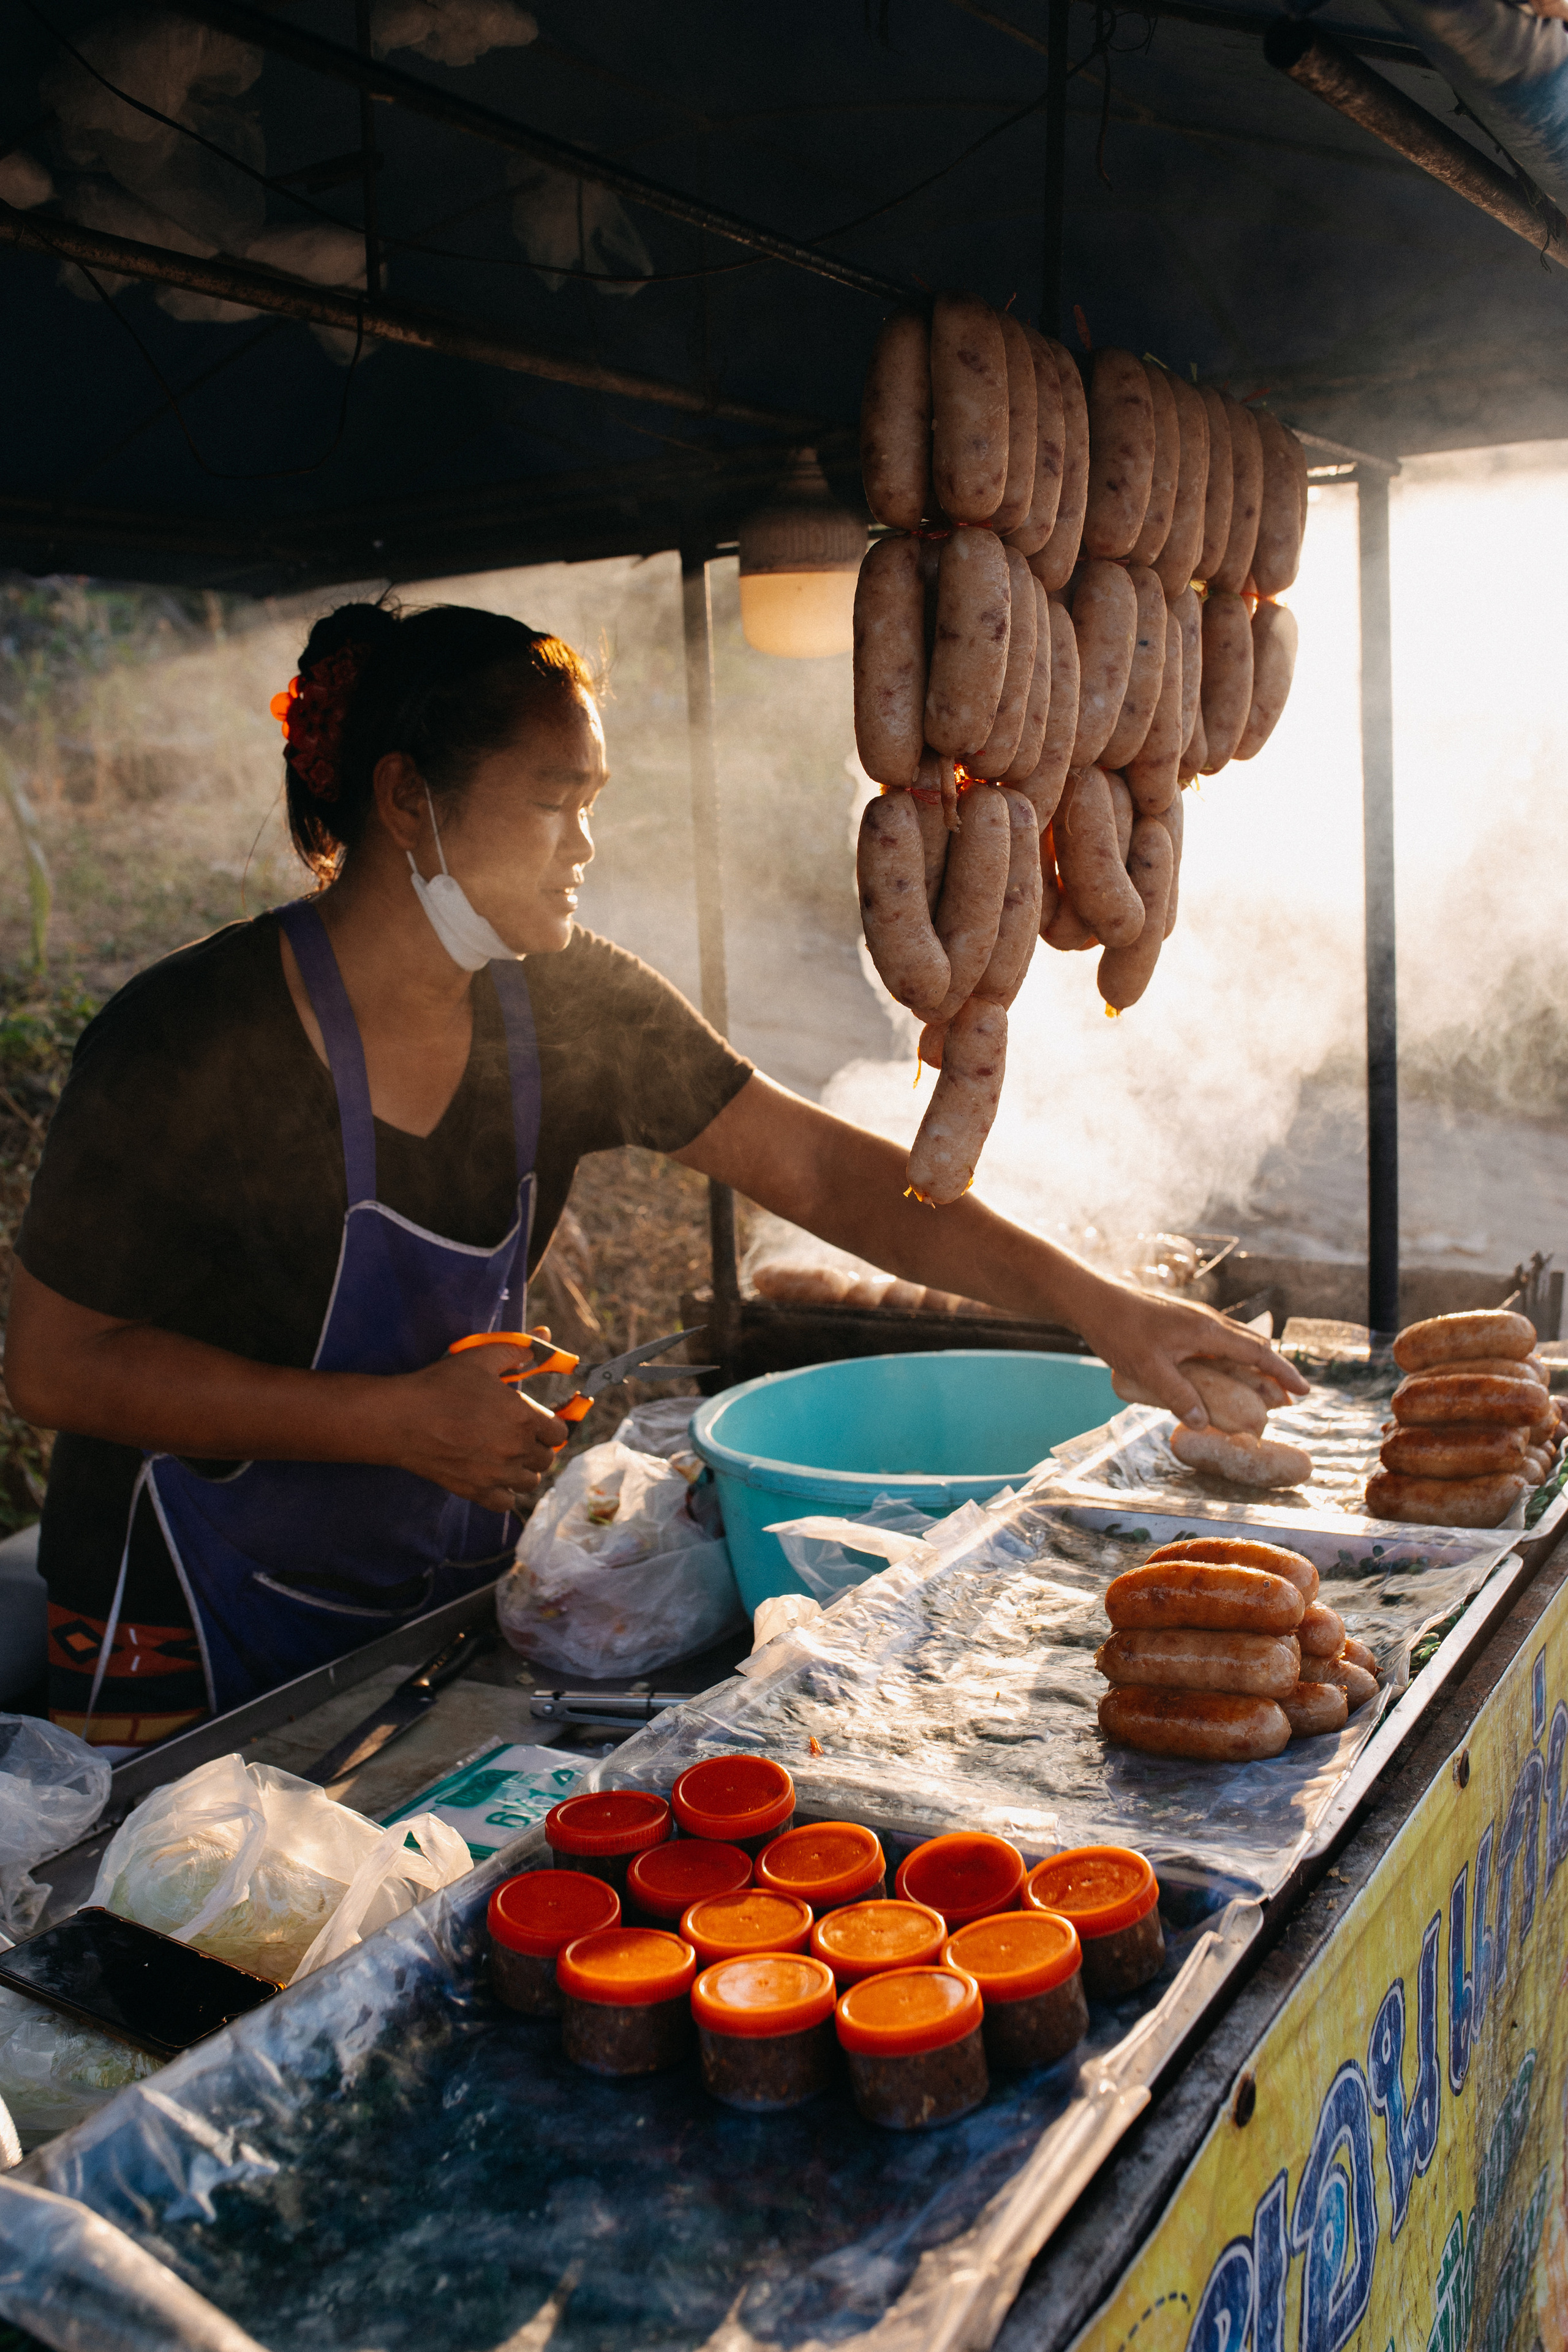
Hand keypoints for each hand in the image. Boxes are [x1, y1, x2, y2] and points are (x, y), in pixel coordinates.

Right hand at [387, 1341, 569, 1509]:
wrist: (401, 1419)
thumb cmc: (441, 1385)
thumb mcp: (481, 1357)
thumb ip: (518, 1349)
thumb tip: (545, 1337)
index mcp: (524, 1418)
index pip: (559, 1432)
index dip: (551, 1424)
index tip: (538, 1420)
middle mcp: (516, 1450)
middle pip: (547, 1458)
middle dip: (538, 1446)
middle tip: (520, 1435)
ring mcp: (496, 1475)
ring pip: (530, 1482)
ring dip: (524, 1469)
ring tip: (508, 1455)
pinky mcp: (475, 1491)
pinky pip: (507, 1503)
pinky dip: (505, 1493)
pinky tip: (494, 1476)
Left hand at [1071, 1280, 1307, 1428]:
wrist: (1093, 1301)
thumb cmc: (1119, 1331)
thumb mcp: (1148, 1369)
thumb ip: (1177, 1396)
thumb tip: (1204, 1424)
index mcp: (1206, 1331)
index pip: (1257, 1353)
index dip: (1282, 1373)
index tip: (1303, 1391)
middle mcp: (1207, 1322)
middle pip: (1252, 1347)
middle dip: (1272, 1374)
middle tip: (1287, 1401)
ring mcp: (1194, 1321)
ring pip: (1234, 1345)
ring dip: (1251, 1368)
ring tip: (1261, 1392)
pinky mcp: (1180, 1324)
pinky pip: (1215, 1344)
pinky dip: (1229, 1361)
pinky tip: (1223, 1376)